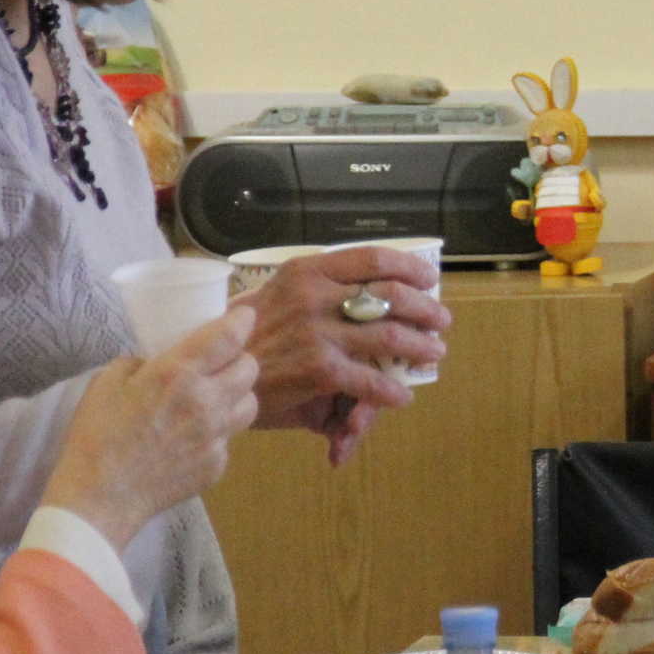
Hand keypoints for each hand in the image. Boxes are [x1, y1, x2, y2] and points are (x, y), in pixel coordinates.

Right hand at [44, 307, 261, 547]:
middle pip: (250, 368)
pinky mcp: (217, 465)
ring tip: (216, 397)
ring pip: (250, 404)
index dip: (242, 320)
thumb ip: (140, 362)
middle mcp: (207, 402)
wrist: (98, 499)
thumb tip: (157, 359)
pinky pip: (230, 439)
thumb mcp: (108, 382)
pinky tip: (194, 437)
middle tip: (223, 362)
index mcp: (178, 374)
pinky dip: (218, 433)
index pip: (230, 336)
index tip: (243, 317)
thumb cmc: (96, 436)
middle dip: (239, 359)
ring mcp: (216, 437)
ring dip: (237, 395)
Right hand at [246, 247, 450, 463]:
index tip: (428, 277)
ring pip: (388, 336)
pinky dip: (390, 390)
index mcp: (307, 271)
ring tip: (434, 352)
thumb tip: (370, 285)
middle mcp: (315, 297)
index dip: (409, 267)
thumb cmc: (247, 333)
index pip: (372, 258)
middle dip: (425, 308)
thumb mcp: (278, 292)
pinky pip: (369, 380)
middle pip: (390, 295)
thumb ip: (320, 287)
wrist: (213, 370)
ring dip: (419, 346)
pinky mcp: (318, 370)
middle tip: (441, 319)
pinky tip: (401, 396)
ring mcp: (318, 334)